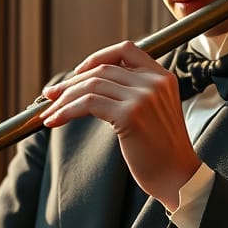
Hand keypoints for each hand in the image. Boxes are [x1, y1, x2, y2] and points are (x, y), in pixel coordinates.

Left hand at [39, 40, 200, 209]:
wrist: (178, 177)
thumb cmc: (162, 151)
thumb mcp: (155, 111)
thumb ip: (135, 92)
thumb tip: (91, 85)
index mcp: (163, 77)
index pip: (125, 50)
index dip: (97, 57)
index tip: (78, 72)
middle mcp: (154, 82)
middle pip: (102, 69)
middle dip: (71, 82)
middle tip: (51, 95)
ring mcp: (142, 98)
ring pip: (91, 85)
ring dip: (64, 99)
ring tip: (49, 112)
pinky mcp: (129, 115)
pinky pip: (88, 104)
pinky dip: (66, 111)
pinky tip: (54, 121)